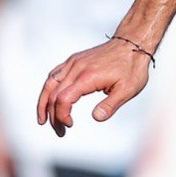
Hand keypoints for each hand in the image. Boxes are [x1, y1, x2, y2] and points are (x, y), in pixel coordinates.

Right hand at [35, 36, 152, 136]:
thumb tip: (96, 118)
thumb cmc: (132, 67)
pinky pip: (55, 74)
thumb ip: (110, 105)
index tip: (69, 125)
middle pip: (54, 94)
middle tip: (59, 132)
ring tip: (42, 119)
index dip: (61, 115)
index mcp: (87, 77)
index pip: (63, 99)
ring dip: (44, 102)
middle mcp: (76, 68)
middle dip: (52, 115)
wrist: (132, 44)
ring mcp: (73, 62)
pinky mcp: (74, 60)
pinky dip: (49, 89)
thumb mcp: (127, 90)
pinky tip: (50, 99)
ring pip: (50, 83)